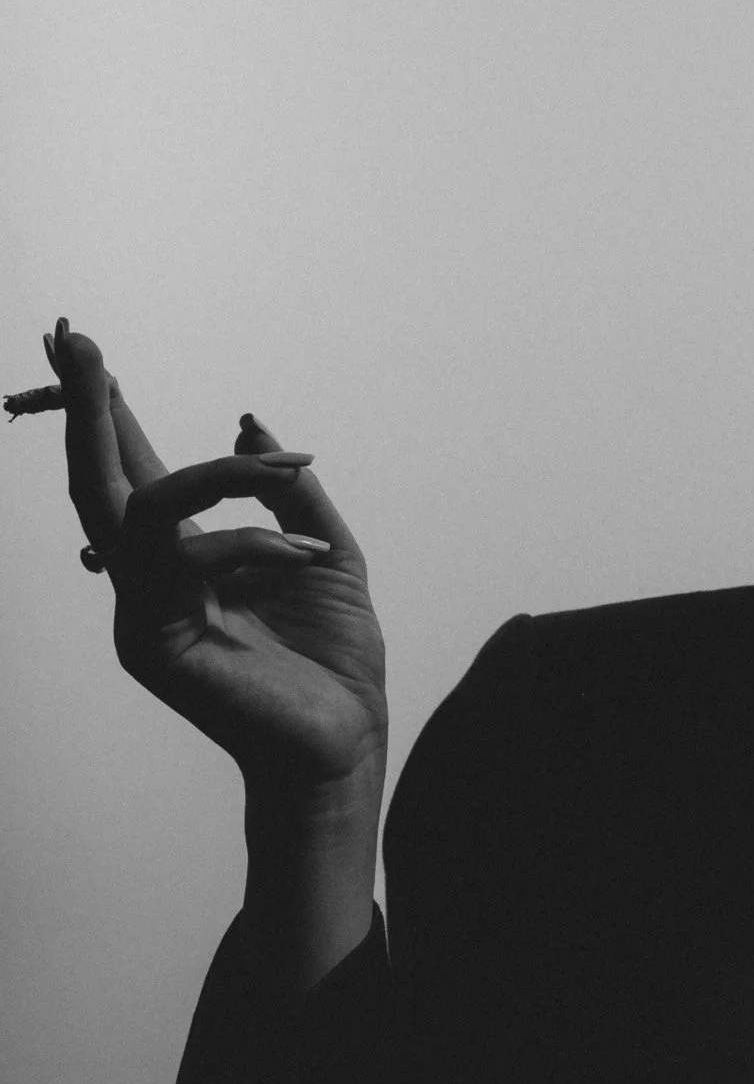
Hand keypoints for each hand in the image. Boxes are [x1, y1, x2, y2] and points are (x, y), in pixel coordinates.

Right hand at [50, 319, 387, 793]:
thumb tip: (250, 419)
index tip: (82, 343)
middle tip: (80, 341)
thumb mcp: (327, 553)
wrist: (343, 742)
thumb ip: (289, 490)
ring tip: (285, 472)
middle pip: (95, 481)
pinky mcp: (154, 643)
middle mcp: (147, 580)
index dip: (108, 408)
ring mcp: (141, 612)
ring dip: (216, 475)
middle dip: (89, 408)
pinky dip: (250, 542)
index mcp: (182, 556)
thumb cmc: (331, 658)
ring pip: (140, 509)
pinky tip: (303, 556)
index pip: (132, 470)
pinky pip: (186, 562)